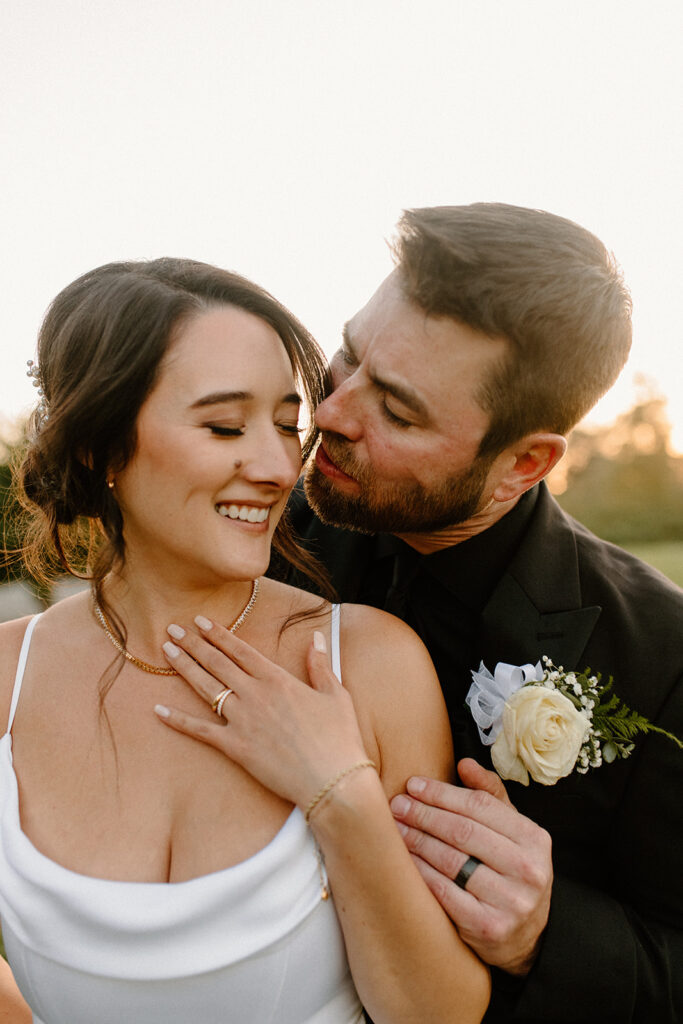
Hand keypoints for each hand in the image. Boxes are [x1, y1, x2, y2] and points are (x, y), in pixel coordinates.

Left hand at [154, 619, 368, 809]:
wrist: (334, 781)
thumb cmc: (340, 738)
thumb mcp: (336, 695)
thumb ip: (321, 665)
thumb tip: (317, 638)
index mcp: (278, 680)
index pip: (241, 650)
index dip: (218, 633)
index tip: (200, 620)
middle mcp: (256, 695)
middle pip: (217, 663)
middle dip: (192, 643)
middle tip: (171, 628)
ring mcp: (243, 721)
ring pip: (206, 688)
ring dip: (184, 667)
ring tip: (166, 651)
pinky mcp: (236, 748)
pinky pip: (201, 731)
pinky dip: (178, 721)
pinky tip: (158, 710)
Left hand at [390, 757, 551, 974]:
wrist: (528, 936)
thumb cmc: (512, 872)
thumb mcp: (513, 833)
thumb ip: (491, 796)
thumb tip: (464, 763)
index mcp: (534, 839)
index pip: (480, 805)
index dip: (442, 793)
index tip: (414, 784)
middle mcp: (527, 869)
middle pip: (463, 831)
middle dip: (424, 814)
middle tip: (398, 804)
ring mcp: (509, 901)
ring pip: (450, 860)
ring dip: (416, 840)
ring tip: (395, 827)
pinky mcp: (487, 927)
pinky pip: (443, 891)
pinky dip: (419, 871)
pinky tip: (404, 858)